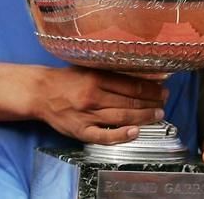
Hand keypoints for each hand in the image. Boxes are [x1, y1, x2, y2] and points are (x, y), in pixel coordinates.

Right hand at [32, 66, 167, 144]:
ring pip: (121, 117)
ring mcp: (87, 115)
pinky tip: (135, 133)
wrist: (40, 93)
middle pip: (130, 101)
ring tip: (157, 115)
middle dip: (151, 102)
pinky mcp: (80, 131)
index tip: (162, 89)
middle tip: (163, 102)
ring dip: (143, 117)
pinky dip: (120, 135)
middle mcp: (94, 96)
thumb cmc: (66, 79)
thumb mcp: (88, 68)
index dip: (150, 88)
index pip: (131, 84)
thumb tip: (138, 74)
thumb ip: (110, 72)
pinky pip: (103, 136)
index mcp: (96, 78)